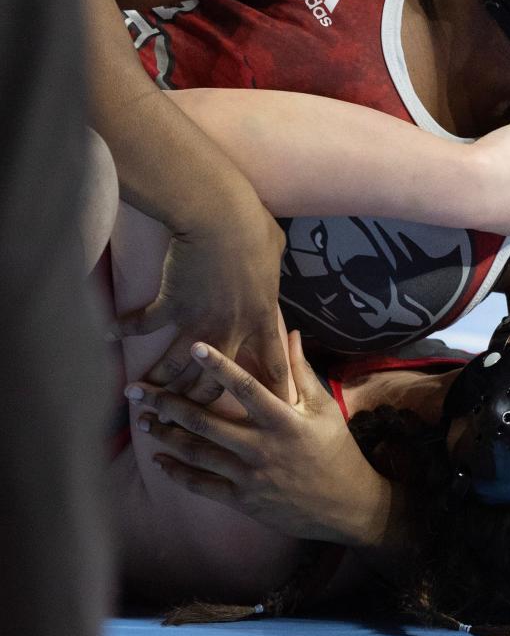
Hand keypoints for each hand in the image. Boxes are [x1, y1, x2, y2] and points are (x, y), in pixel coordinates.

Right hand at [110, 194, 288, 398]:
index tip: (273, 415)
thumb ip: (272, 263)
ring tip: (137, 395)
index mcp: (262, 317)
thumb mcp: (274, 247)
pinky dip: (123, 328)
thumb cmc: (252, 226)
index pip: (273, 367)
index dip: (275, 393)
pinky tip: (108, 334)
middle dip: (198, 404)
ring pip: (176, 367)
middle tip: (182, 419)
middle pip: (216, 382)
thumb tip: (271, 253)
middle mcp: (231, 329)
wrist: (219, 216)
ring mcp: (199, 321)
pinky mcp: (170, 305)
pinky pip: (144, 323)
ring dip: (156, 384)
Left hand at [124, 332, 394, 547]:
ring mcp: (249, 476)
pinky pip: (202, 486)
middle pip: (206, 422)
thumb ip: (301, 371)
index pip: (246, 388)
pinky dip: (177, 473)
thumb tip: (289, 333)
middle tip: (137, 390)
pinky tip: (159, 459)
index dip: (219, 367)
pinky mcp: (243, 500)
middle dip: (169, 403)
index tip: (193, 346)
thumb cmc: (336, 451)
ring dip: (167, 435)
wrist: (345, 505)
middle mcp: (262, 447)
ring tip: (144, 420)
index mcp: (284, 421)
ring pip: (198, 453)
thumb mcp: (325, 408)